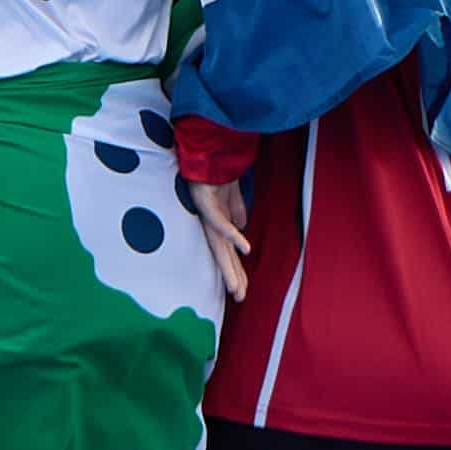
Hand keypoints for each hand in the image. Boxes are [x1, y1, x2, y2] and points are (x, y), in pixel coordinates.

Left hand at [182, 177, 250, 305]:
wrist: (210, 151)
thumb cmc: (219, 172)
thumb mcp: (232, 195)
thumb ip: (237, 210)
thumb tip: (244, 226)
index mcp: (217, 223)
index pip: (227, 252)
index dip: (235, 270)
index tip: (242, 291)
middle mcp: (210, 222)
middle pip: (222, 254)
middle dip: (231, 277)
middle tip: (239, 298)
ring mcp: (206, 213)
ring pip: (218, 245)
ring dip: (228, 266)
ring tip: (235, 288)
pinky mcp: (205, 201)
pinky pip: (220, 221)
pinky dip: (233, 234)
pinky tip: (245, 248)